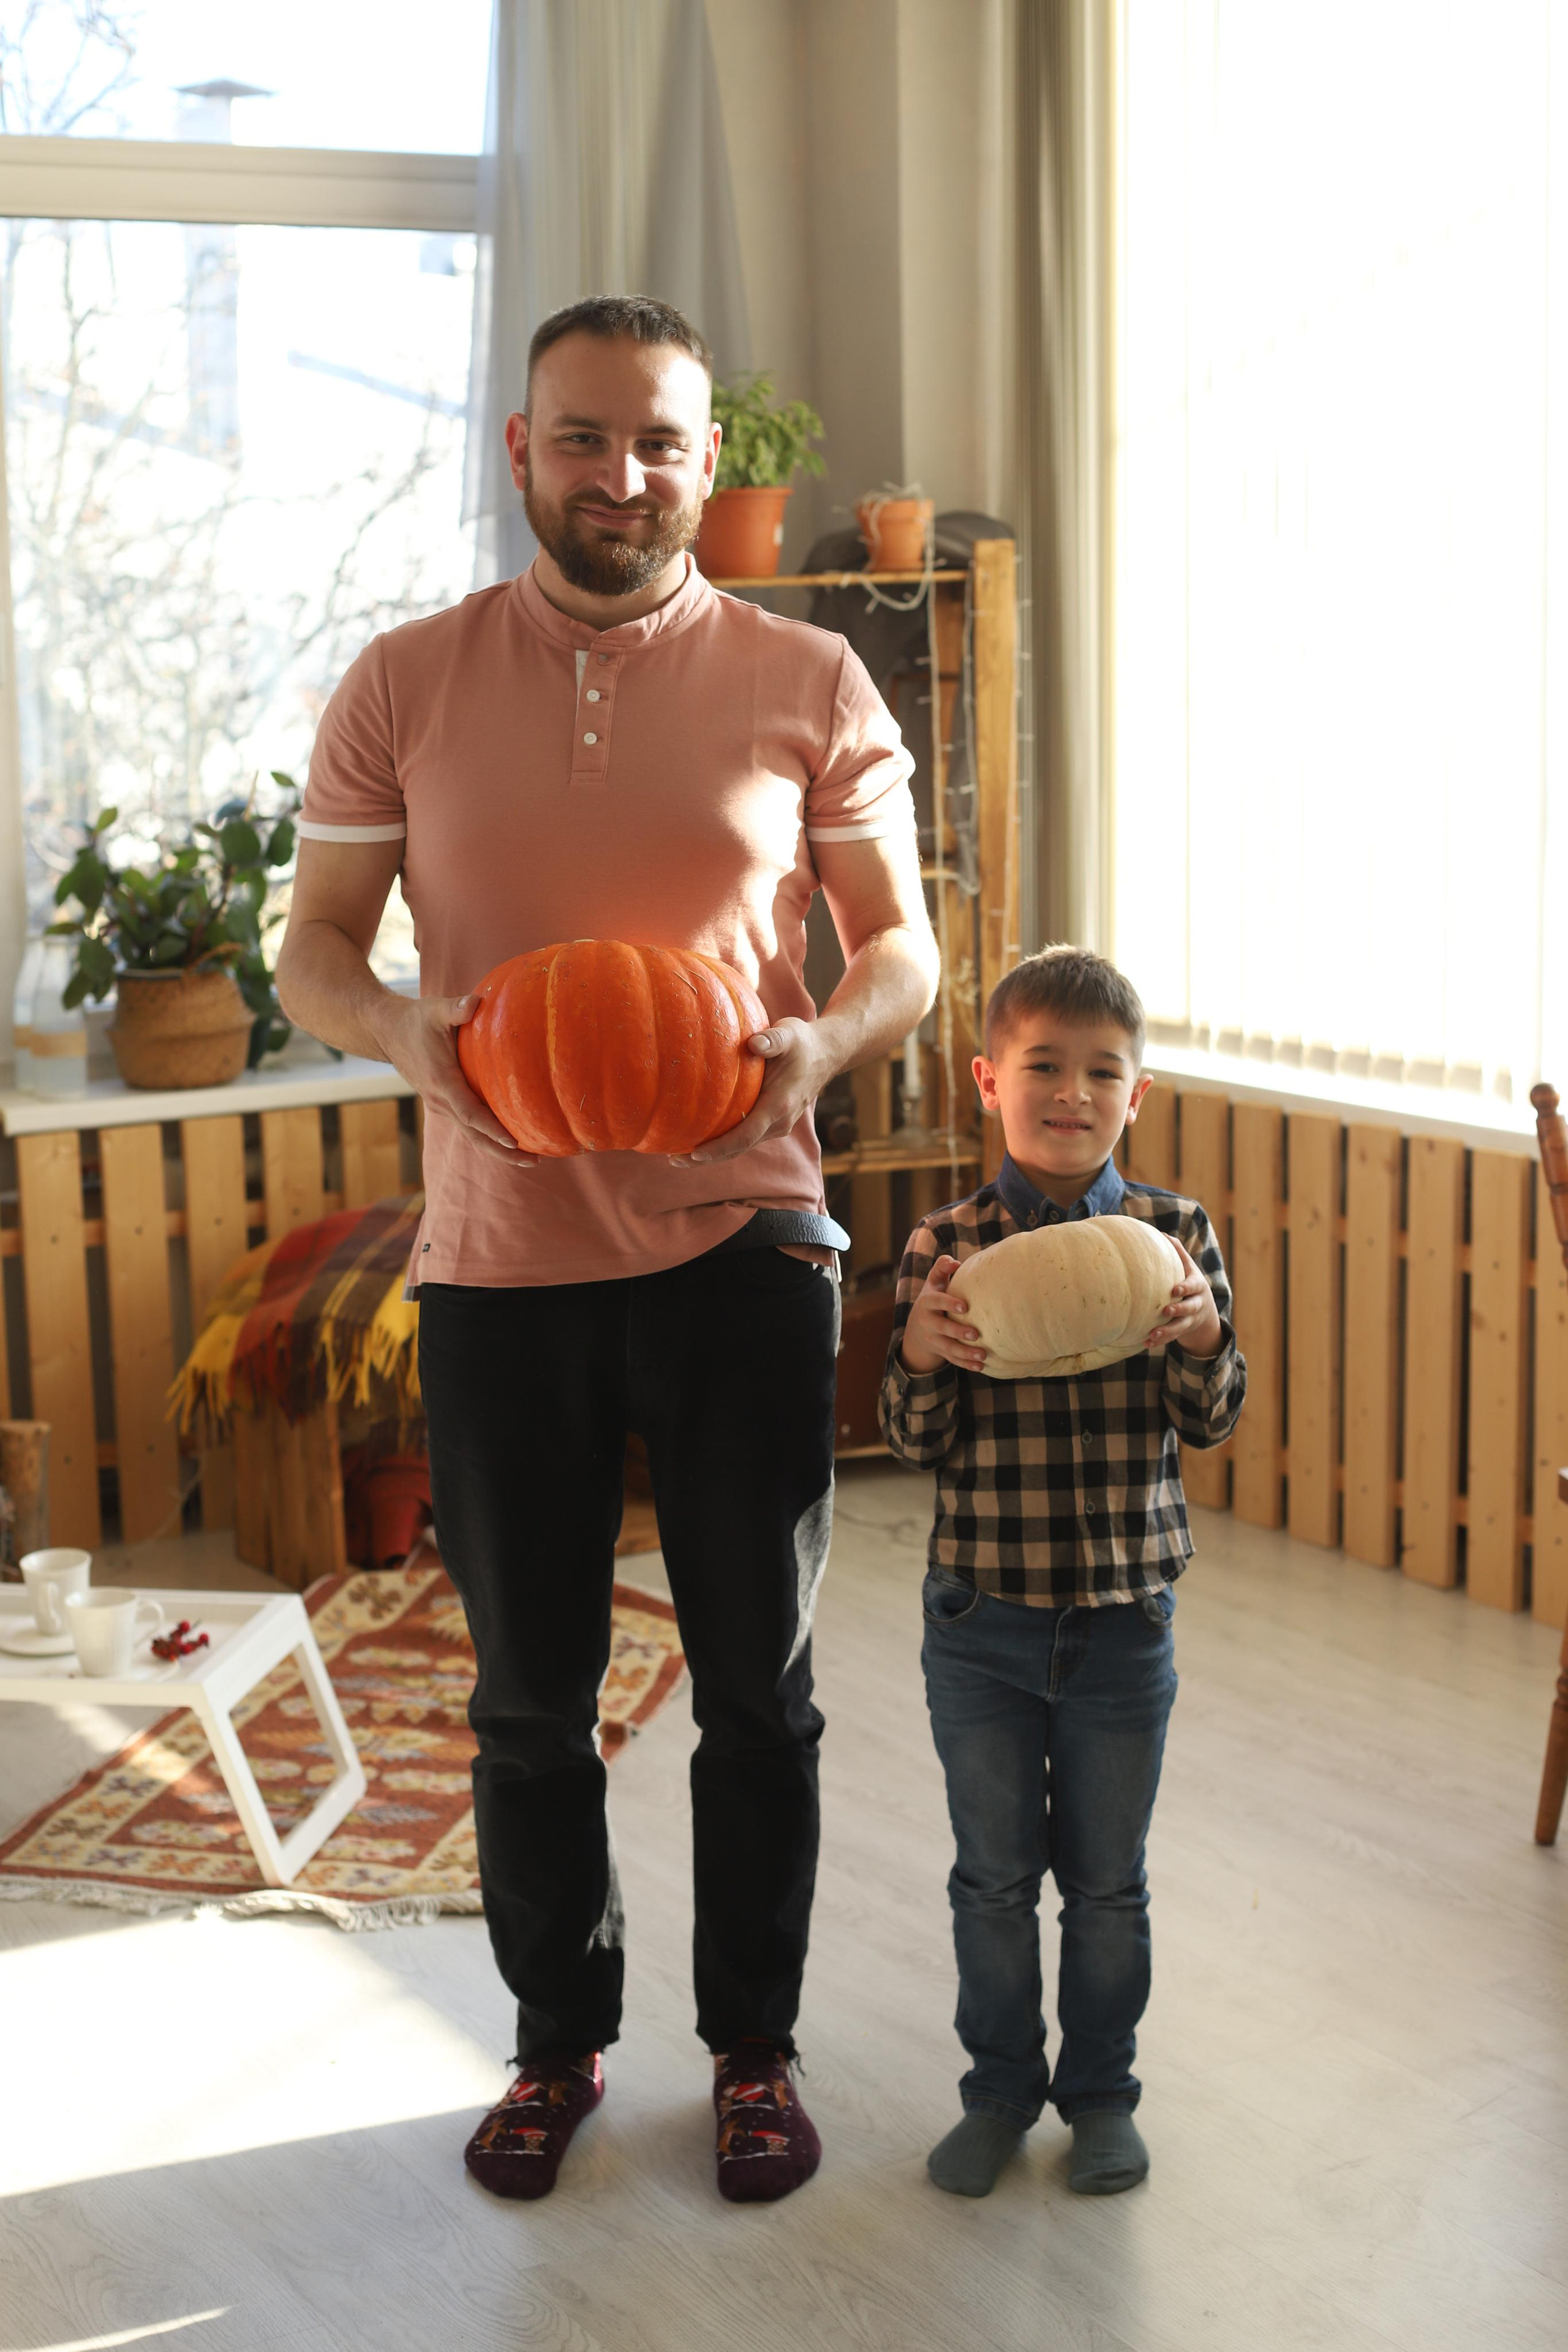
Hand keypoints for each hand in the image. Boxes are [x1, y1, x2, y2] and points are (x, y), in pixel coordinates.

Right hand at [372, 991, 536, 1167]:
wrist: (387, 1031)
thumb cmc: (415, 1019)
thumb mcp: (435, 1009)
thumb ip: (456, 1007)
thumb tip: (476, 1002)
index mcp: (442, 1081)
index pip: (470, 1113)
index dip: (492, 1129)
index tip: (515, 1142)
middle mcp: (440, 1100)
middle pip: (474, 1135)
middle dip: (502, 1151)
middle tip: (534, 1162)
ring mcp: (441, 1104)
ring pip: (470, 1133)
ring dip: (497, 1147)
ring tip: (529, 1158)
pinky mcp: (443, 1103)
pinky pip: (468, 1124)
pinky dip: (487, 1135)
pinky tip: (509, 1137)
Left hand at [671, 1017, 833, 1165]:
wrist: (827, 1053)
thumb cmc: (803, 1042)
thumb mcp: (789, 1034)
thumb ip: (772, 1039)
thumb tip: (754, 1043)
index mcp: (778, 1106)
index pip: (745, 1136)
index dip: (719, 1148)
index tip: (694, 1154)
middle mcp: (778, 1122)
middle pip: (738, 1149)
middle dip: (707, 1158)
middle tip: (674, 1160)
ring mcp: (777, 1125)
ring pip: (741, 1146)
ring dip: (713, 1153)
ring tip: (679, 1155)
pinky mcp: (772, 1122)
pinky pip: (745, 1137)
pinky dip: (723, 1143)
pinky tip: (700, 1138)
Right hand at [899, 1255, 986, 1374]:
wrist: (917, 1328)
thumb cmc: (933, 1298)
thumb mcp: (933, 1283)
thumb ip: (942, 1268)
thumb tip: (955, 1262)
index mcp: (927, 1303)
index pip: (936, 1302)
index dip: (949, 1303)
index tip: (965, 1306)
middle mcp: (928, 1322)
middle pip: (942, 1328)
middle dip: (958, 1332)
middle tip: (975, 1334)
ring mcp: (934, 1339)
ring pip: (948, 1348)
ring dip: (965, 1353)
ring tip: (983, 1355)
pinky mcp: (940, 1352)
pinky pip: (953, 1360)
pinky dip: (966, 1364)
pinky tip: (981, 1366)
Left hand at [1145, 1236, 1222, 1356]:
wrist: (1205, 1310)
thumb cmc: (1191, 1282)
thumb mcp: (1189, 1267)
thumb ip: (1178, 1252)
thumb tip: (1163, 1234)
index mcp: (1197, 1286)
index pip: (1193, 1286)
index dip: (1185, 1288)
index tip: (1174, 1289)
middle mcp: (1196, 1304)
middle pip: (1190, 1308)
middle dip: (1179, 1310)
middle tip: (1165, 1311)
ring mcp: (1191, 1320)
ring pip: (1181, 1328)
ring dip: (1167, 1332)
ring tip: (1152, 1335)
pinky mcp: (1183, 1331)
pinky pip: (1172, 1338)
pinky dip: (1160, 1341)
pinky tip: (1146, 1344)